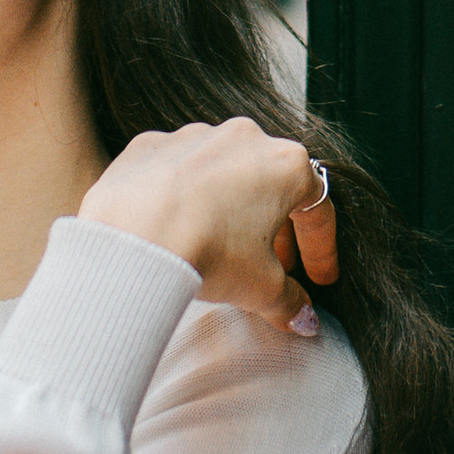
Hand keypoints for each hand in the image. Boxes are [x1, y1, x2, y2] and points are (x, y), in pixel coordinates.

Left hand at [77, 118, 339, 333]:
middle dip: (276, 226)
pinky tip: (176, 225)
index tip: (318, 277)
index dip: (320, 247)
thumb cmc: (206, 251)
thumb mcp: (261, 288)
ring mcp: (195, 136)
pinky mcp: (152, 144)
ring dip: (229, 205)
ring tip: (221, 243)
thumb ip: (289, 302)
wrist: (134, 236)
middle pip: (271, 183)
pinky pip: (177, 169)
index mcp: (285, 165)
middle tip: (274, 263)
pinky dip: (183, 194)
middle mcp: (244, 138)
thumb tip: (301, 317)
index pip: (317, 209)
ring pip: (224, 170)